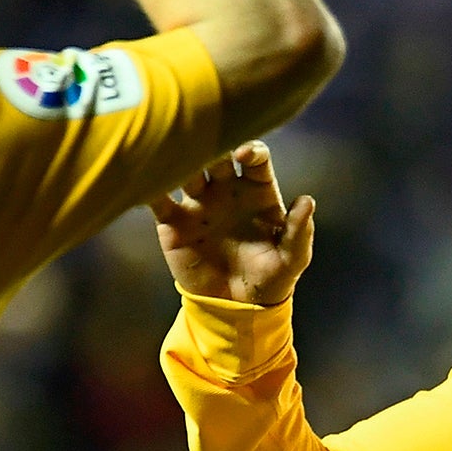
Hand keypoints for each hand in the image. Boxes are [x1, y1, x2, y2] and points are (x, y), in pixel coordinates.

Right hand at [152, 142, 314, 306]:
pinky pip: (157, 199)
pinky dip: (149, 187)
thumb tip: (307, 201)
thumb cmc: (270, 279)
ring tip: (175, 155)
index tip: (243, 155)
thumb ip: (299, 231)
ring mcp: (198, 202)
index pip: (255, 158)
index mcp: (257, 191)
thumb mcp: (292, 259)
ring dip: (180, 159)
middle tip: (206, 142)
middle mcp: (226, 189)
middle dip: (213, 145)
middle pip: (218, 154)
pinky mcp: (172, 221)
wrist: (236, 308)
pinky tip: (145, 178)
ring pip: (186, 169)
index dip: (250, 150)